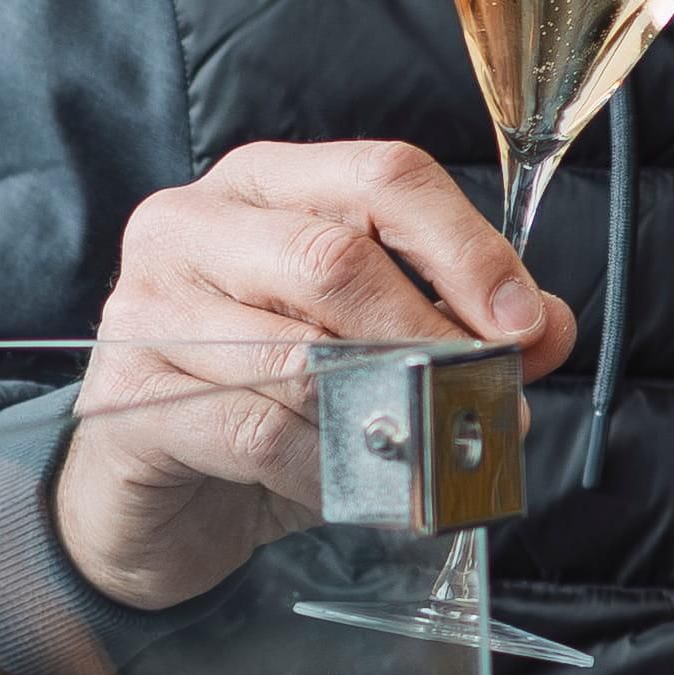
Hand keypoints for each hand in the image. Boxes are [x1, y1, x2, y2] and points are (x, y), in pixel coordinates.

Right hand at [55, 141, 578, 609]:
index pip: (381, 175)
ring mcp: (146, 307)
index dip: (465, 248)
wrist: (154, 498)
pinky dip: (329, 468)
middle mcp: (193, 224)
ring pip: (296, 353)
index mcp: (264, 183)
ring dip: (387, 413)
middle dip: (430, 335)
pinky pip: (256, 431)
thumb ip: (458, 325)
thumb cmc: (265, 400)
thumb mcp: (370, 350)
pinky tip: (367, 487)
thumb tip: (547, 327)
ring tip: (438, 453)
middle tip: (487, 397)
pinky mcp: (126, 398)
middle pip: (337, 258)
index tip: (520, 324)